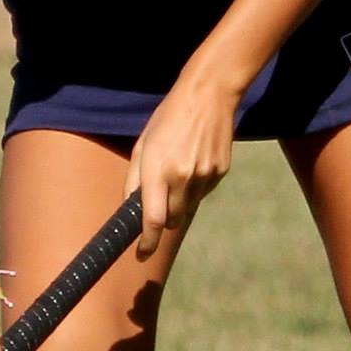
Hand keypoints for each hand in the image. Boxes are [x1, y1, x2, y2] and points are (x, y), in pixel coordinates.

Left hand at [124, 63, 240, 256]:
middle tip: (158, 198)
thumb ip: (134, 179)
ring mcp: (205, 176)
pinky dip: (194, 187)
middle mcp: (183, 177)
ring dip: (179, 200)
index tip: (141, 255)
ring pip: (188, 207)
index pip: (152, 219)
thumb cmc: (168, 118)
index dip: (146, 243)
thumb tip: (130, 209)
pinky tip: (193, 161)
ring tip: (178, 167)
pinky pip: (202, 193)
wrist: (209, 96)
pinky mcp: (220, 173)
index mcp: (159, 170)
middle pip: (172, 220)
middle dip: (162, 218)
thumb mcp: (142, 145)